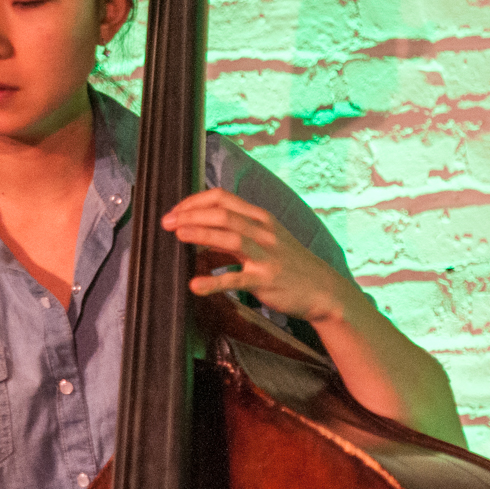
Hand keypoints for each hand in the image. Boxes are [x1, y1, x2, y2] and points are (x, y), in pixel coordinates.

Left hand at [161, 188, 347, 324]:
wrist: (323, 290)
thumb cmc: (290, 265)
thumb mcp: (266, 240)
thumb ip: (235, 234)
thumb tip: (200, 233)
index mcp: (261, 218)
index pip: (223, 198)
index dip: (194, 201)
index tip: (175, 210)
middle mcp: (263, 232)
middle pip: (222, 214)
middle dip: (191, 215)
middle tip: (166, 222)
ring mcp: (266, 255)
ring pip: (230, 238)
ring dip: (201, 234)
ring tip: (178, 235)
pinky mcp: (265, 280)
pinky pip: (236, 280)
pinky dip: (214, 282)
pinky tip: (195, 285)